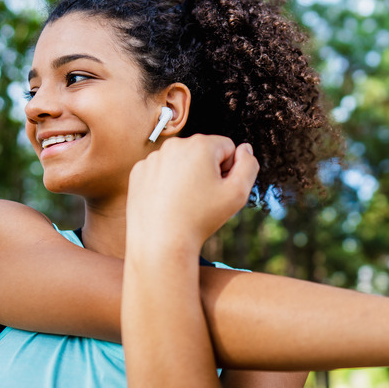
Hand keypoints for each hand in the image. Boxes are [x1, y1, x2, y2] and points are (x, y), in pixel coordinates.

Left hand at [125, 135, 258, 259]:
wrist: (161, 242)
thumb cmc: (201, 219)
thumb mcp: (238, 193)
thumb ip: (249, 166)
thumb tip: (245, 149)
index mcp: (201, 145)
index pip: (227, 147)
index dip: (229, 170)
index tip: (218, 190)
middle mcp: (175, 144)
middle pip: (203, 152)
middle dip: (207, 170)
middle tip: (202, 198)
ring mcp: (153, 157)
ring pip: (181, 161)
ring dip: (187, 176)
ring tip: (184, 202)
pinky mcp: (139, 171)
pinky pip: (161, 171)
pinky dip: (166, 183)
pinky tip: (168, 202)